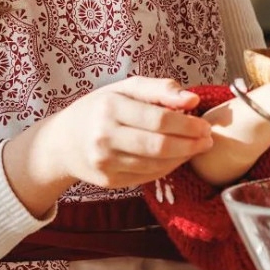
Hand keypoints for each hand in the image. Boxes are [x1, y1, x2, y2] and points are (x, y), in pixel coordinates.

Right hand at [5, 76, 212, 214]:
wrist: (62, 142)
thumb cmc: (101, 108)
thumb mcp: (126, 88)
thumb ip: (160, 89)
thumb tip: (192, 99)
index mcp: (110, 107)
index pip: (159, 120)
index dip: (187, 125)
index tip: (205, 125)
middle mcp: (104, 137)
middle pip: (159, 146)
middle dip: (190, 144)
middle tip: (208, 140)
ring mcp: (104, 162)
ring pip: (156, 165)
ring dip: (182, 158)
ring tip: (196, 148)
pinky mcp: (108, 181)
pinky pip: (147, 177)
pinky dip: (167, 168)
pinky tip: (176, 158)